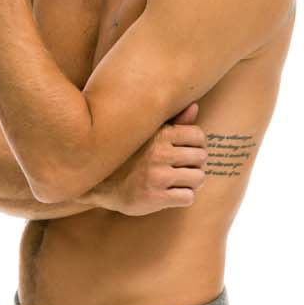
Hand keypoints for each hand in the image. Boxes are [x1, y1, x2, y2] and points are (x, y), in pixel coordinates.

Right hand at [91, 102, 207, 215]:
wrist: (102, 185)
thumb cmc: (131, 158)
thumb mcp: (149, 136)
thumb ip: (175, 123)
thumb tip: (195, 106)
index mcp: (160, 135)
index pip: (198, 136)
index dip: (196, 146)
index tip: (185, 153)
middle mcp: (159, 153)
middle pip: (201, 158)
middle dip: (194, 165)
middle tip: (180, 170)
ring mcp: (157, 176)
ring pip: (198, 178)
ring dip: (190, 183)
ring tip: (176, 182)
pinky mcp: (155, 197)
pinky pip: (188, 197)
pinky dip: (183, 198)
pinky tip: (170, 195)